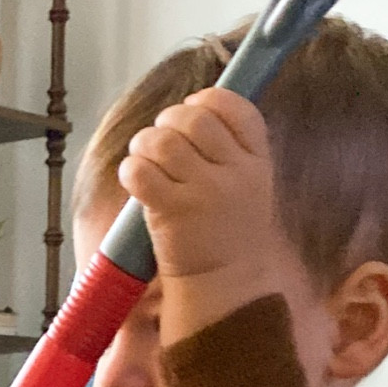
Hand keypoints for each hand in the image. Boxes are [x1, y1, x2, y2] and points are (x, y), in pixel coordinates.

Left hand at [118, 89, 287, 336]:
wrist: (223, 286)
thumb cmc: (228, 234)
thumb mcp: (248, 187)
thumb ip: (230, 150)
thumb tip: (191, 110)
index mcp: (256, 161)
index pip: (236, 107)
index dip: (206, 100)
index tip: (191, 110)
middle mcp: (234, 173)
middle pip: (195, 118)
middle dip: (168, 121)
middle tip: (158, 141)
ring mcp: (204, 193)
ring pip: (163, 140)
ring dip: (144, 143)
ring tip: (143, 158)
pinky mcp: (173, 213)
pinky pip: (142, 171)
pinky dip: (131, 169)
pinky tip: (134, 178)